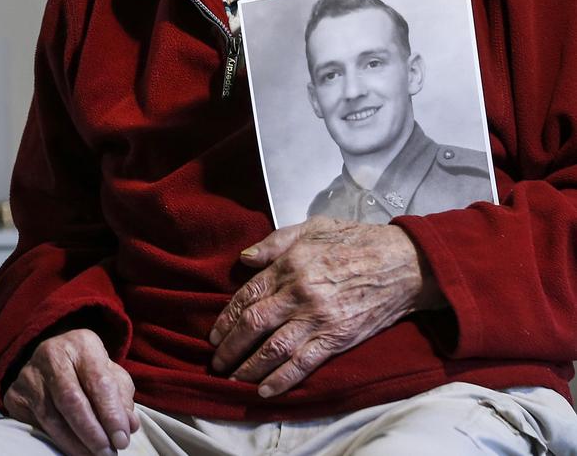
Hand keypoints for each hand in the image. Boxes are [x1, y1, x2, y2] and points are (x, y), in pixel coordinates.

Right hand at [4, 328, 138, 455]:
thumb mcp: (109, 373)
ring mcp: (29, 375)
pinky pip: (36, 425)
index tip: (122, 439)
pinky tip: (73, 451)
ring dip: (75, 444)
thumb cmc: (87, 369)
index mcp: (82, 344)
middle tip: (108, 453)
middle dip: (92, 433)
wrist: (51, 359)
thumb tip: (129, 427)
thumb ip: (121, 397)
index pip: (99, 381)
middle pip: (72, 400)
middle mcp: (52, 355)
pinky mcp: (14, 395)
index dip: (111, 413)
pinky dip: (56, 442)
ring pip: (51, 417)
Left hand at [209, 217, 442, 397]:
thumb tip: (244, 258)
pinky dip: (281, 380)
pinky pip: (303, 364)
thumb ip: (277, 241)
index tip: (214, 333)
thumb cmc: (356, 240)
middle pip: (254, 324)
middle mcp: (300, 292)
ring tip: (234, 379)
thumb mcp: (314, 227)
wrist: (402, 263)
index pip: (247, 294)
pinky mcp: (337, 338)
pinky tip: (264, 390)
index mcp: (291, 263)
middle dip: (230, 347)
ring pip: (273, 348)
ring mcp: (318, 318)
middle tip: (217, 361)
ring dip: (248, 368)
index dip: (226, 317)